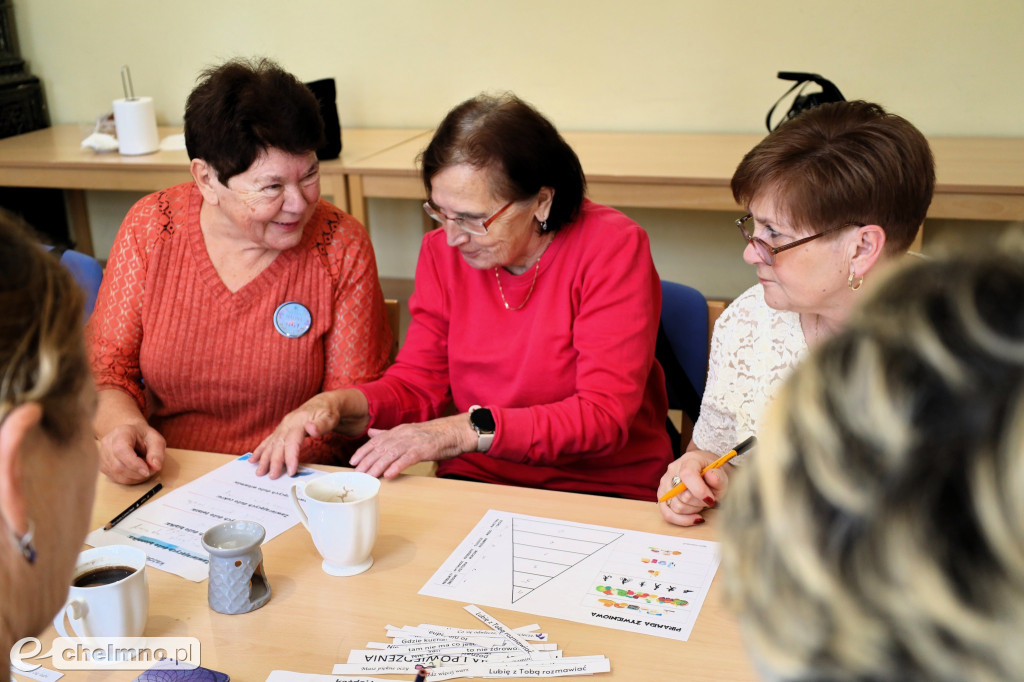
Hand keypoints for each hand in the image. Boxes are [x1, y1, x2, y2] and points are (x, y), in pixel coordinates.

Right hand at [98, 422, 164, 484]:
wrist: (131, 434)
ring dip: (134, 477)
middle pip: (117, 465)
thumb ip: (157, 452)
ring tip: (145, 470)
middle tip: (151, 471)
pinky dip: (129, 479)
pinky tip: (137, 472)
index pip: (121, 451)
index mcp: (121, 433)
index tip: (147, 471)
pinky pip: (115, 478)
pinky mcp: (103, 466)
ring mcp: (103, 455)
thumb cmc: (143, 436)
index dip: (134, 464)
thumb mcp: (156, 440)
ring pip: (116, 474)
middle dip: (137, 473)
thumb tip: (155, 466)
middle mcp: (108, 443)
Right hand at [250, 390, 368, 478]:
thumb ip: (321, 424)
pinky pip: (269, 440)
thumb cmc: (328, 412)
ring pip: (271, 444)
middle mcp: (287, 423)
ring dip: (264, 458)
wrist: (324, 403)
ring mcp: (283, 426)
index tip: (291, 471)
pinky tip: (253, 459)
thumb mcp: (330, 417)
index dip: (290, 457)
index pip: (292, 441)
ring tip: (259, 472)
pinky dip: (260, 450)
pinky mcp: (281, 429)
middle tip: (272, 477)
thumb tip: (311, 428)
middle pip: (279, 444)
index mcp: (299, 421)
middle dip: (274, 461)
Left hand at [350, 414, 475, 478]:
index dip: (364, 451)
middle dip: (367, 461)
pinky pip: (408, 458)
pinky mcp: (425, 449)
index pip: (377, 441)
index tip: (353, 461)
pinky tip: (389, 475)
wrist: (456, 431)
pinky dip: (397, 466)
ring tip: (369, 477)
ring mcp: (414, 441)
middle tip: (357, 474)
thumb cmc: (434, 435)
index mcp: (399, 430)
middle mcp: (404, 434)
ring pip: (391, 454)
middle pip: (381, 448)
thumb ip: (389, 433)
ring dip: (378, 466)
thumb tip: (371, 433)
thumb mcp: (408, 431)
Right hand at [658, 449, 731, 526]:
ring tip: (701, 503)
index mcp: (689, 460)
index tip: (711, 500)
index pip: (687, 474)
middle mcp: (673, 470)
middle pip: (683, 495)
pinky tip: (695, 518)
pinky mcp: (662, 496)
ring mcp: (665, 483)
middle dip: (700, 502)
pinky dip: (683, 520)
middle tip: (709, 500)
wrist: (706, 472)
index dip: (699, 490)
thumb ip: (718, 477)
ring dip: (693, 510)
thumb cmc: (713, 474)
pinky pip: (667, 514)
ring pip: (677, 506)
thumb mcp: (721, 475)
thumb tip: (711, 476)